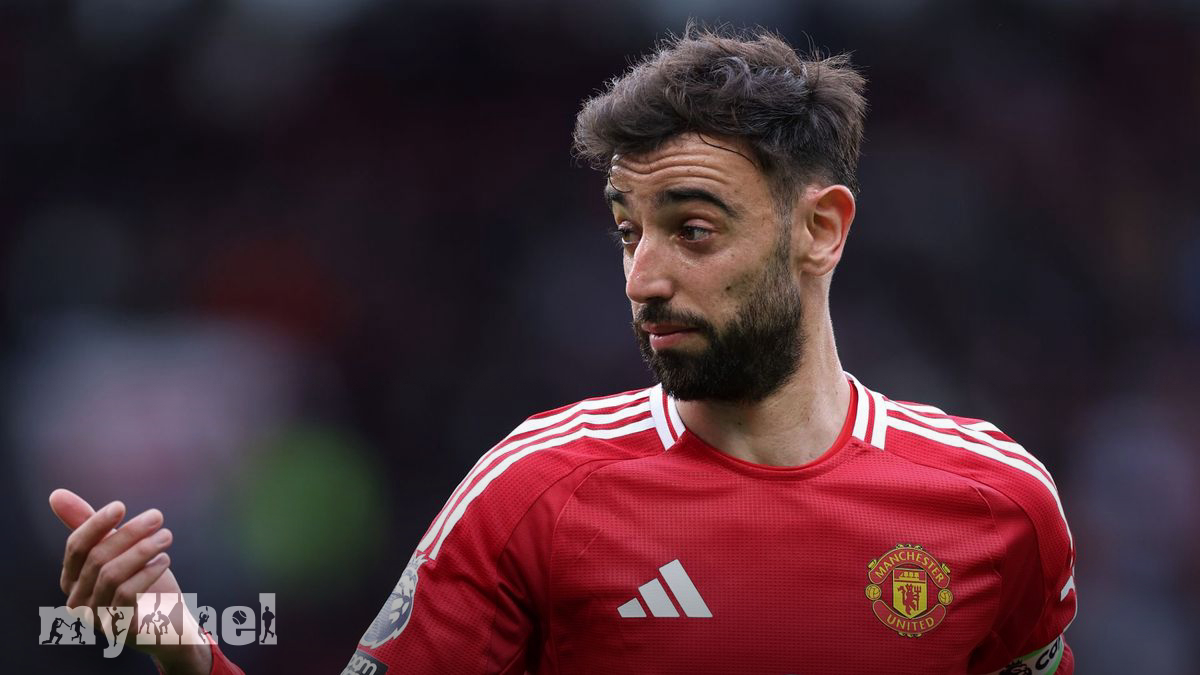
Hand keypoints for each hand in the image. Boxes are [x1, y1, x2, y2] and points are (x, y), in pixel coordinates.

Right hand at [49, 489, 211, 674]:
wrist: (169, 622)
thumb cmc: (142, 581)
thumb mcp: (120, 550)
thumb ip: (92, 525)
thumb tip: (56, 494)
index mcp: (72, 579)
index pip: (76, 547)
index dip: (95, 524)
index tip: (120, 506)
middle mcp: (78, 600)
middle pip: (97, 558)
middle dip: (128, 533)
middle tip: (157, 517)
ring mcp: (96, 617)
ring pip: (112, 575)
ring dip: (142, 550)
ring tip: (167, 536)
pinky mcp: (118, 628)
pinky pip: (126, 596)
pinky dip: (147, 573)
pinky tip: (164, 559)